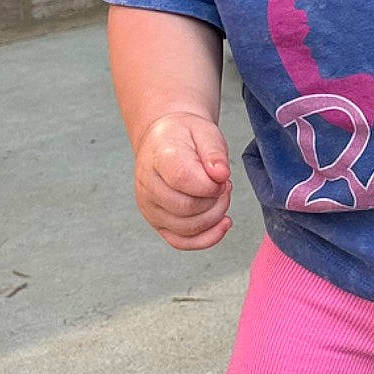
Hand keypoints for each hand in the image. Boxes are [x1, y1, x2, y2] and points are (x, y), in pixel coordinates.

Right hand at [134, 112, 232, 250]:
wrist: (164, 141)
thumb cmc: (186, 136)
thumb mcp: (205, 131)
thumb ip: (215, 152)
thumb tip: (221, 175)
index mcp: (159, 157)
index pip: (183, 179)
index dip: (211, 183)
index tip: (222, 175)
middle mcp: (148, 185)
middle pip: (187, 207)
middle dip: (216, 200)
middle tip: (224, 185)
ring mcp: (150, 207)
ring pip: (187, 228)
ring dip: (214, 216)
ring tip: (219, 196)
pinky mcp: (157, 222)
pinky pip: (180, 242)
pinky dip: (206, 238)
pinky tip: (222, 224)